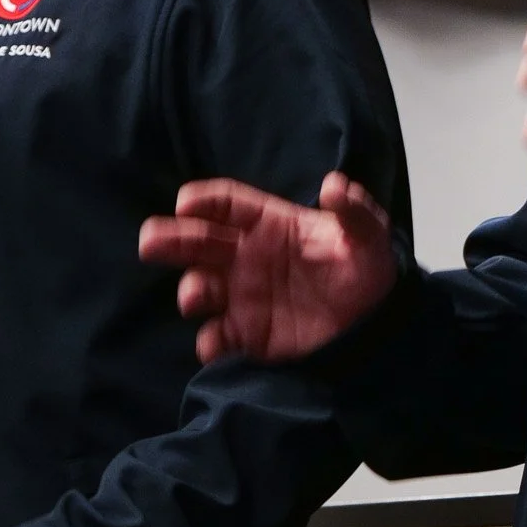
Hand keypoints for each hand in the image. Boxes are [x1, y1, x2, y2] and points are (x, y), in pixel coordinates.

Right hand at [138, 172, 397, 362]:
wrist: (376, 322)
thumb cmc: (366, 266)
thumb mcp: (368, 234)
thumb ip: (353, 209)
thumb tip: (335, 184)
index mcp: (270, 224)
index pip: (229, 205)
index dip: (206, 201)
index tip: (186, 203)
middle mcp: (247, 256)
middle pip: (199, 242)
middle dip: (171, 239)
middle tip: (150, 243)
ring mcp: (244, 296)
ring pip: (201, 288)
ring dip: (191, 291)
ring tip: (195, 297)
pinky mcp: (249, 335)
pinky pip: (218, 338)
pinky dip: (211, 342)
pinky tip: (215, 341)